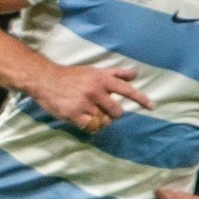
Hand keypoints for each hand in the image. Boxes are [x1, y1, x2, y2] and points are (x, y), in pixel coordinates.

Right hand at [30, 62, 154, 131]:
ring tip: (91, 114)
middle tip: (104, 110)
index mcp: (102, 79)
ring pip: (104, 121)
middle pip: (116, 111)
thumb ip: (116, 73)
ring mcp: (84, 104)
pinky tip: (84, 120)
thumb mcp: (94, 71)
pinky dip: (91, 126)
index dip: (141, 99)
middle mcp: (95, 91)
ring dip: (101, 120)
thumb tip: (135, 74)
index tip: (152, 107)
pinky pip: (91, 127)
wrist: (45, 80)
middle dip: (113, 114)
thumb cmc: (72, 76)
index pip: (127, 90)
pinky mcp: (74, 115)